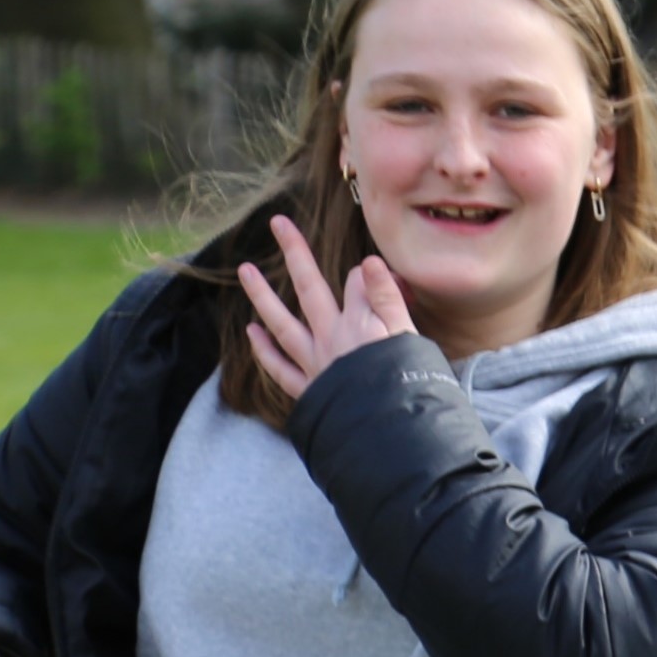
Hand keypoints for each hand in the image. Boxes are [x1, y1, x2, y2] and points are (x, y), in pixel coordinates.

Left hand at [232, 216, 411, 400]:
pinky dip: (264, 351)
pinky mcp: (310, 390)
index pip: (358, 282)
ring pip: (283, 324)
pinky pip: (280, 368)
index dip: (371, 275)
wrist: (391, 433)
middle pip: (309, 288)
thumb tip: (368, 261)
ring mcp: (316, 363)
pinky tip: (251, 333)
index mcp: (361, 324)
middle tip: (278, 223)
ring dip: (263, 296)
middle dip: (295, 253)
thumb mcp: (409, 338)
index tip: (386, 280)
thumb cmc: (411, 386)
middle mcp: (332, 338)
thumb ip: (388, 299)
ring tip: (245, 270)